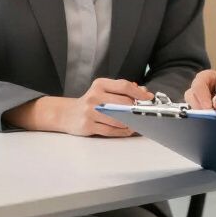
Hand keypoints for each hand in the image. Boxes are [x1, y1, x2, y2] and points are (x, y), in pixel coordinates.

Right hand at [35, 77, 150, 136]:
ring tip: (136, 123)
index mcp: (100, 85)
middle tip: (143, 113)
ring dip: (130, 122)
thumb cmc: (91, 102)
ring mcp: (90, 112)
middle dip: (136, 109)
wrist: (67, 114)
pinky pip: (110, 130)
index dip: (139, 93)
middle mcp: (94, 97)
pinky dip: (122, 131)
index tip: (148, 98)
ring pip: (118, 119)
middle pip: (123, 103)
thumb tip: (144, 92)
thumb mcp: (104, 91)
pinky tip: (127, 130)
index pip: (124, 86)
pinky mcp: (88, 125)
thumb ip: (123, 90)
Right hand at [185, 68, 215, 137]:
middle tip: (208, 117)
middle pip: (192, 95)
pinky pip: (193, 122)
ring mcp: (201, 107)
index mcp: (214, 80)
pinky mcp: (200, 120)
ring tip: (210, 123)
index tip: (209, 106)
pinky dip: (198, 125)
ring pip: (190, 109)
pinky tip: (208, 130)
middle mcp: (205, 92)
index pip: (201, 80)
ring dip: (198, 117)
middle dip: (198, 106)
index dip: (201, 92)